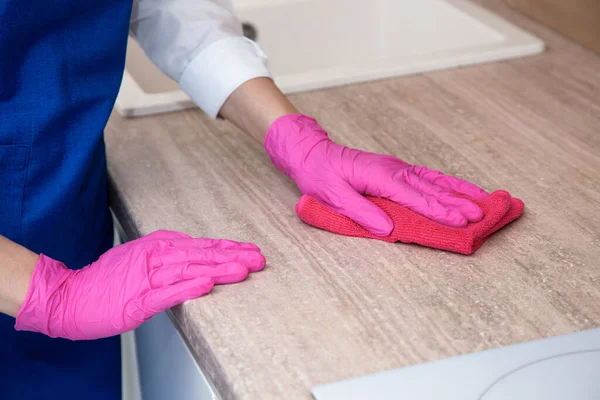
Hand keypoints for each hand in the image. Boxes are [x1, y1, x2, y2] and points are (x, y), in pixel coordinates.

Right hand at [14, 230, 265, 339]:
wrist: (72, 295)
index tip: (252, 250)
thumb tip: (197, 253)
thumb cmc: (108, 279)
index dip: (229, 247)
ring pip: (190, 269)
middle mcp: (156, 256)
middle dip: (233, 256)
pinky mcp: (138, 298)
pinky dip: (188, 286)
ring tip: (243, 269)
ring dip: (219, 268)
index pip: (202, 245)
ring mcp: (148, 276)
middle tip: (259, 259)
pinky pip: (167, 292)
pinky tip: (207, 284)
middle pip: (202, 254)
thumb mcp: (142, 255)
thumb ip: (169, 253)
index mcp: (159, 245)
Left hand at [265, 114, 488, 235]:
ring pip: (435, 181)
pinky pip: (427, 177)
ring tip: (485, 200)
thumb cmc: (320, 175)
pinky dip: (447, 183)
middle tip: (484, 215)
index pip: (416, 198)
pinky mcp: (396, 170)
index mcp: (381, 177)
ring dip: (460, 191)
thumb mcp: (333, 196)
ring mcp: (397, 168)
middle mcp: (394, 170)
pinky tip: (460, 190)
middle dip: (459, 203)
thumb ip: (361, 212)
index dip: (440, 211)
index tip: (463, 221)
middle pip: (432, 189)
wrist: (312, 153)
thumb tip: (387, 230)